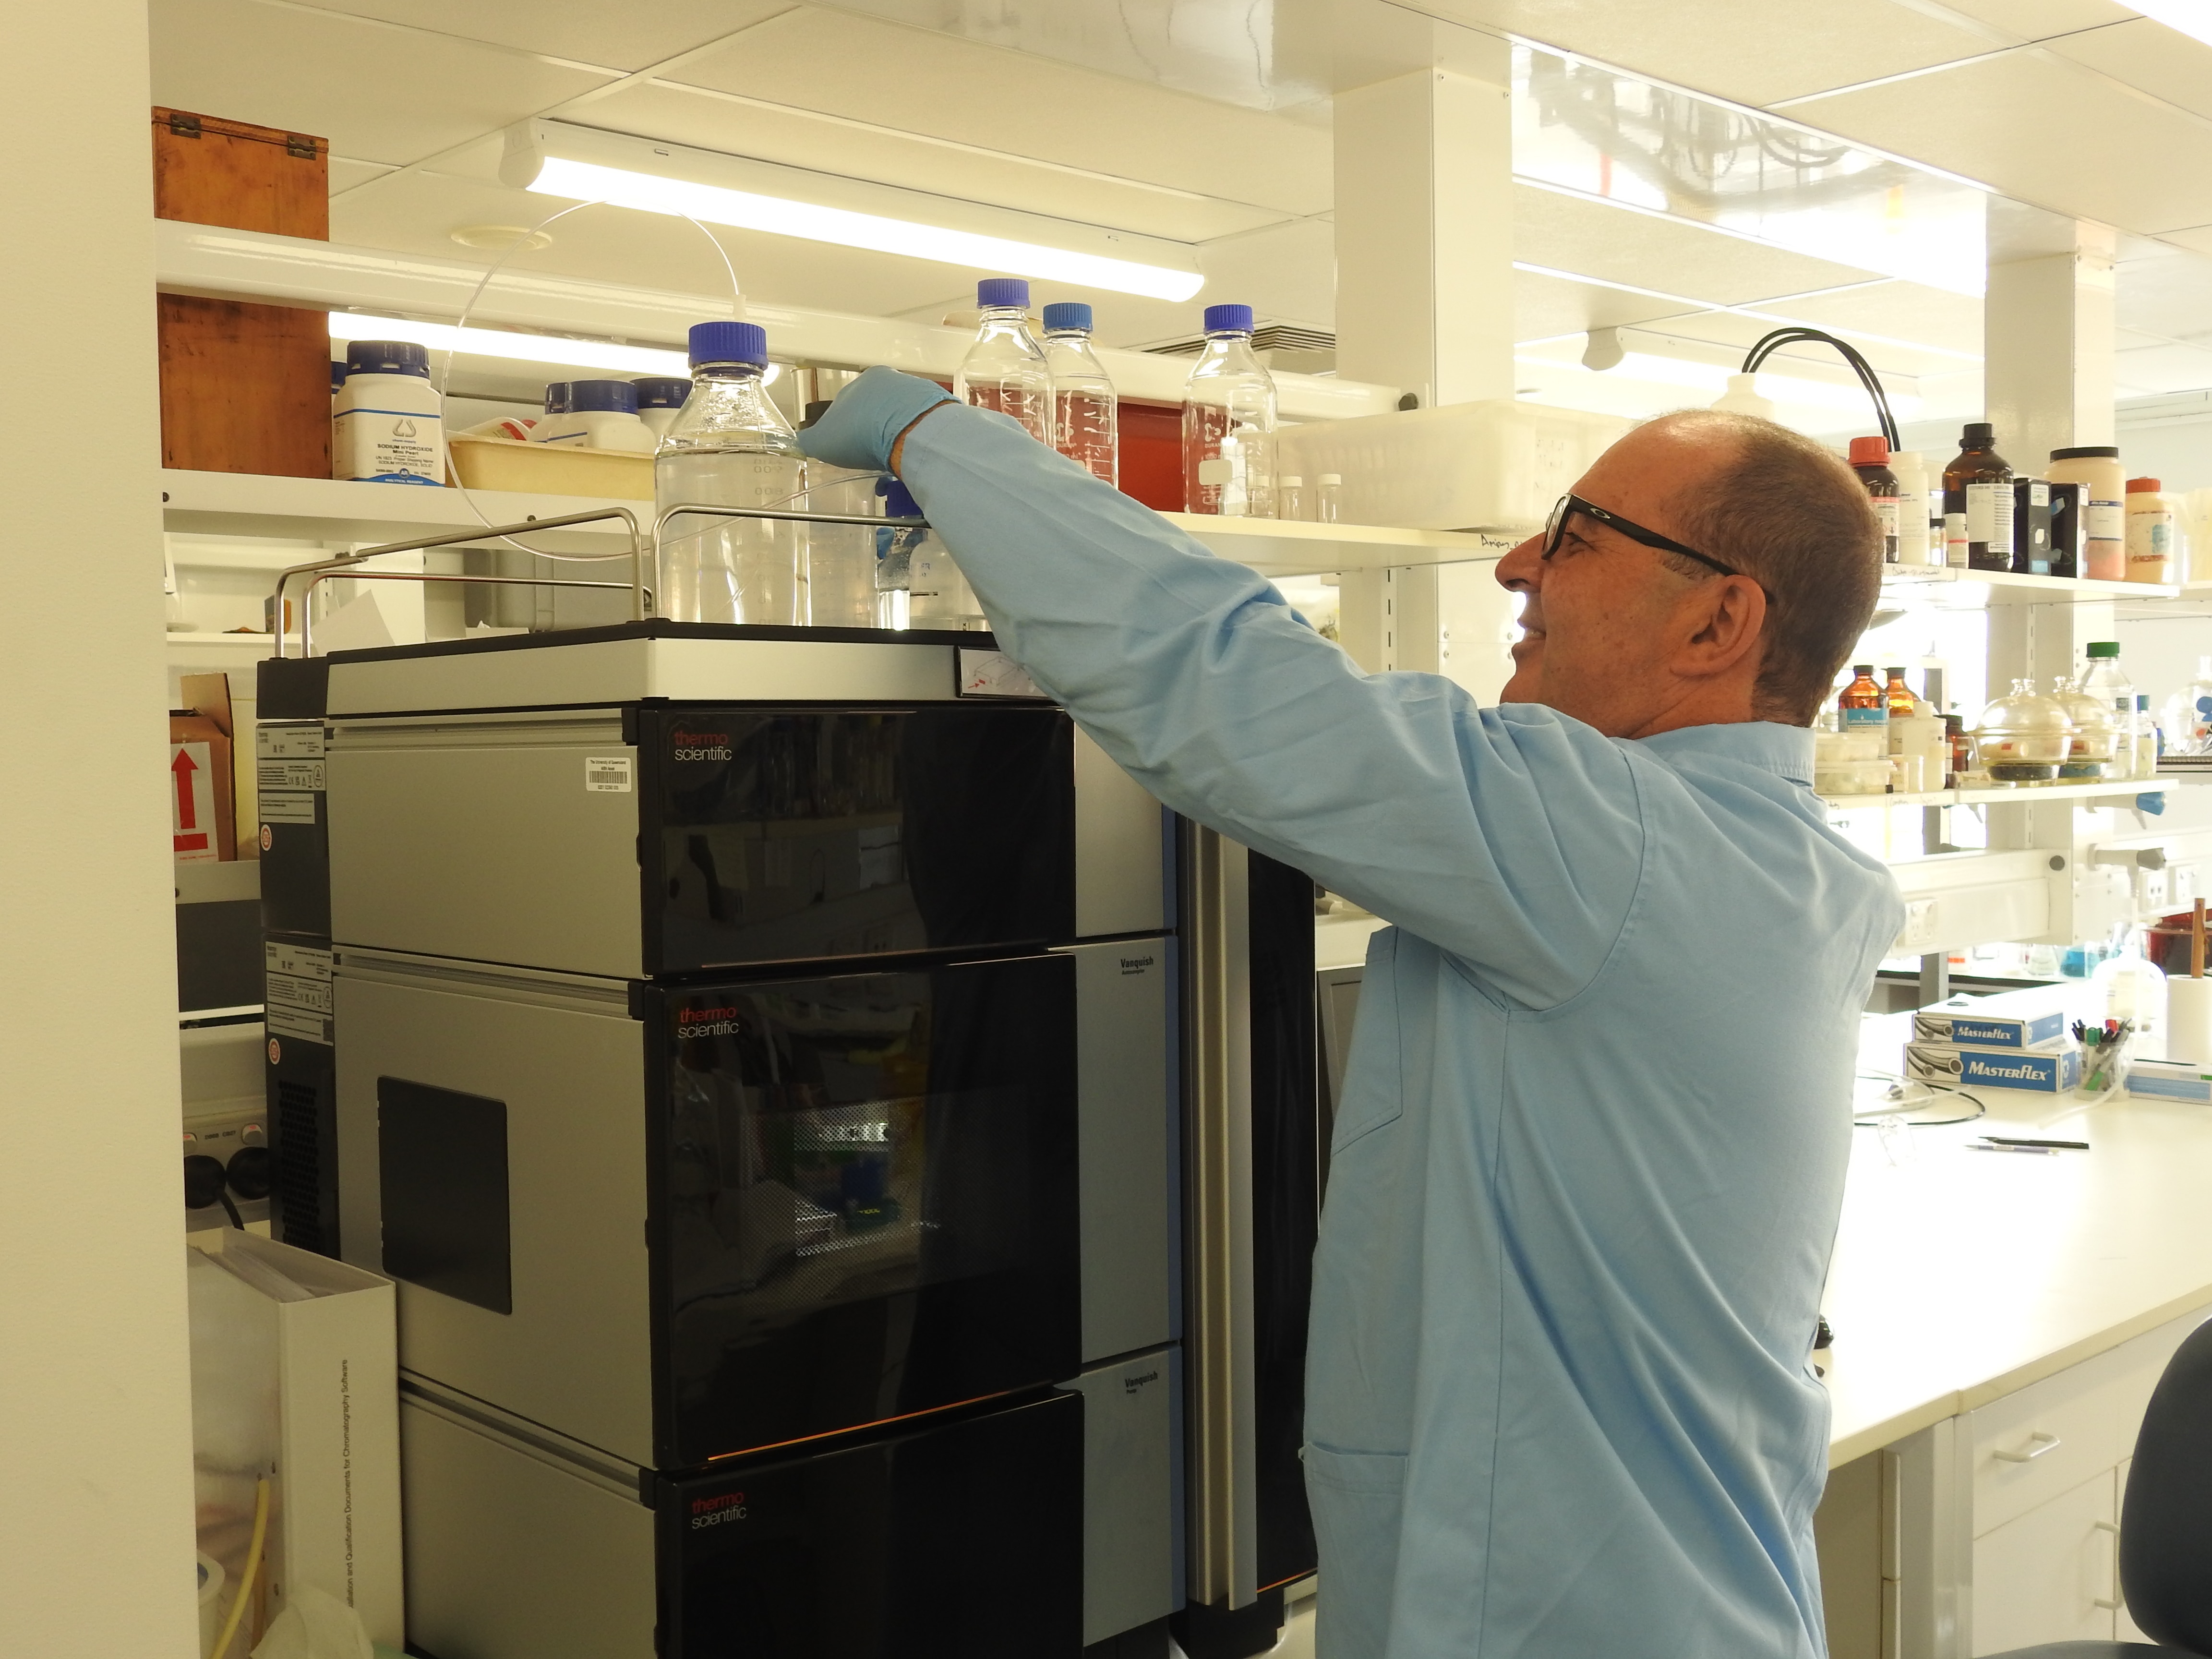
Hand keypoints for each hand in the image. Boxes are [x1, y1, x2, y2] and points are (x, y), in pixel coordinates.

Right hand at [796, 365, 954, 472]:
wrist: (911, 430)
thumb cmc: (860, 432)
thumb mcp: (822, 440)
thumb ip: (808, 441)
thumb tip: (799, 443)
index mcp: (864, 381)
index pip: (850, 406)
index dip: (845, 431)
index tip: (848, 452)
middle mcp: (893, 382)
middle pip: (877, 414)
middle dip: (872, 439)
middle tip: (870, 463)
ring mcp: (920, 394)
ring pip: (901, 423)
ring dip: (894, 445)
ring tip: (892, 470)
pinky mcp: (940, 411)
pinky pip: (921, 432)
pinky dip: (913, 447)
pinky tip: (910, 465)